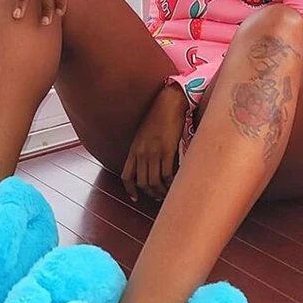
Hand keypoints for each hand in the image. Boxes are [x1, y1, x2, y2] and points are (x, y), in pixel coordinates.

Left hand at [121, 84, 188, 202]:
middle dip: (150, 193)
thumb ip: (142, 149)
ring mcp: (154, 152)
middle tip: (158, 197)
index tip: (136, 197)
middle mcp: (141, 153)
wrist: (168, 104)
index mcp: (134, 149)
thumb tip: (148, 165)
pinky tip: (175, 183)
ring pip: (154, 182)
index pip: (126, 176)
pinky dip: (171, 183)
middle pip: (142, 183)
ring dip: (161, 191)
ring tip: (168, 193)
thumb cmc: (158, 117)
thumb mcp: (144, 135)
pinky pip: (167, 174)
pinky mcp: (167, 150)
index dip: (130, 190)